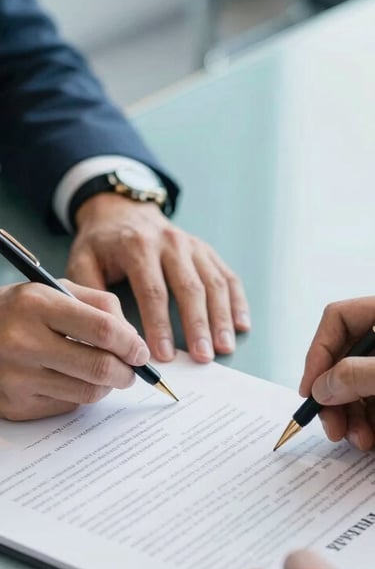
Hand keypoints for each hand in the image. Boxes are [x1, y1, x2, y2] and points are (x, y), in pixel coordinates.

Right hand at [0, 280, 148, 419]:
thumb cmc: (19, 310)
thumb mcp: (55, 290)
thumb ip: (100, 306)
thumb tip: (133, 341)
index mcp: (36, 304)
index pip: (102, 330)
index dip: (131, 344)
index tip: (140, 351)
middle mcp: (22, 341)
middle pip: (98, 367)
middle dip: (126, 372)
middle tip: (131, 370)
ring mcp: (16, 377)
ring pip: (87, 392)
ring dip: (106, 386)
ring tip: (105, 373)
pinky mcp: (14, 405)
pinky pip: (66, 406)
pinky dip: (78, 395)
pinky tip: (70, 380)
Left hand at [65, 195, 249, 362]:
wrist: (122, 211)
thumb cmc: (102, 244)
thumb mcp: (82, 261)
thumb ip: (90, 294)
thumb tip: (106, 332)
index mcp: (138, 246)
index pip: (153, 290)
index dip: (160, 324)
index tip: (164, 354)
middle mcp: (171, 242)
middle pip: (190, 288)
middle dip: (197, 326)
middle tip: (202, 358)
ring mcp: (193, 246)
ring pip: (214, 283)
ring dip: (221, 318)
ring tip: (223, 348)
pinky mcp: (206, 252)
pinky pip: (227, 276)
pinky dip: (237, 302)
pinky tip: (242, 325)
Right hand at [299, 297, 374, 450]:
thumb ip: (355, 375)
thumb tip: (321, 389)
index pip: (337, 320)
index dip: (318, 354)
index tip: (310, 392)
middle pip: (345, 359)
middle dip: (336, 398)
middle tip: (333, 428)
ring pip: (360, 386)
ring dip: (353, 417)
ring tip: (360, 441)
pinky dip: (370, 420)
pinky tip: (371, 438)